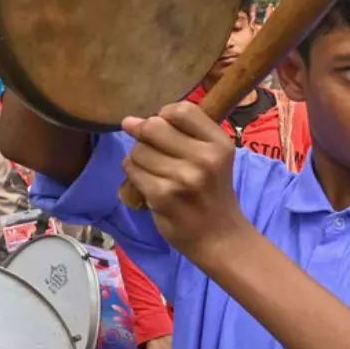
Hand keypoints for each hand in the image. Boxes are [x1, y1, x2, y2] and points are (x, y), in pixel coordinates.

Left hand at [120, 101, 245, 262]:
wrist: (220, 238)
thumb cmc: (213, 194)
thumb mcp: (214, 158)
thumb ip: (182, 135)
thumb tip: (130, 121)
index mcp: (219, 144)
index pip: (181, 110)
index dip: (165, 115)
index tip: (164, 128)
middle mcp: (204, 158)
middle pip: (153, 127)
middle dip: (145, 135)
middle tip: (151, 149)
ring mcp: (182, 178)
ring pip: (138, 150)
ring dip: (138, 158)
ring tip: (153, 170)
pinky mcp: (162, 196)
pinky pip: (132, 171)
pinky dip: (133, 174)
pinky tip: (147, 183)